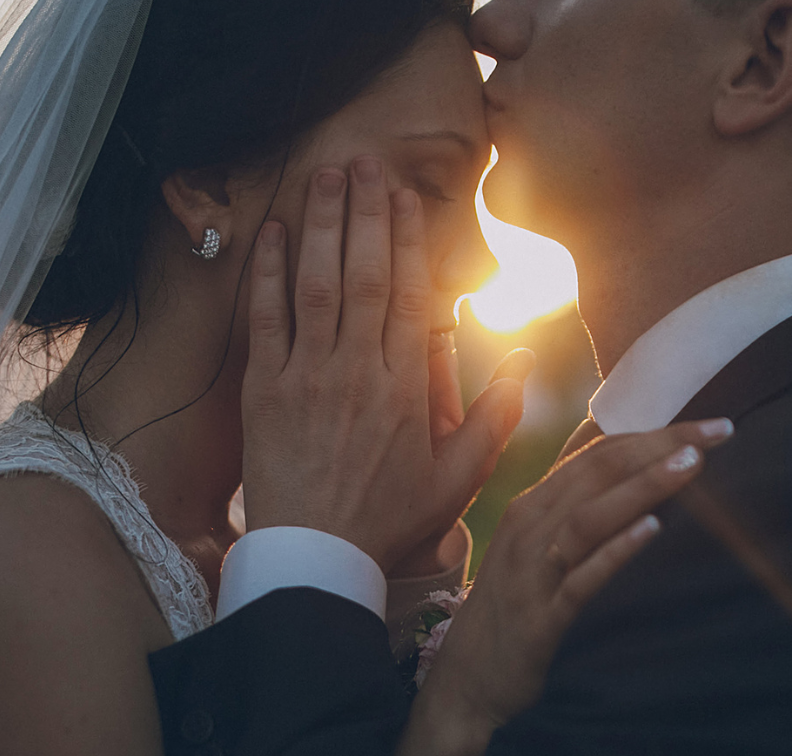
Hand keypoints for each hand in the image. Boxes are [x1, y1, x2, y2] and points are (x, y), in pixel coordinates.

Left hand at [240, 157, 527, 570]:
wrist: (316, 558)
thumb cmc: (388, 522)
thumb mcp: (457, 479)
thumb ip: (495, 417)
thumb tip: (527, 359)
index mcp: (406, 388)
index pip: (411, 294)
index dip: (408, 238)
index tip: (404, 195)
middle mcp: (357, 371)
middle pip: (366, 273)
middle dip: (366, 212)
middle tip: (363, 162)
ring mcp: (308, 377)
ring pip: (318, 284)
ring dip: (322, 225)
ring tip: (325, 176)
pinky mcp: (264, 390)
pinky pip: (266, 319)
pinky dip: (269, 273)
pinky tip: (274, 233)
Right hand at [391, 416, 735, 755]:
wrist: (464, 684)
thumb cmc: (509, 613)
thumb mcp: (537, 552)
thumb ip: (575, 512)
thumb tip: (626, 478)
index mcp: (533, 506)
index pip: (598, 453)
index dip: (653, 433)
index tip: (707, 425)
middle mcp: (529, 527)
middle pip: (599, 471)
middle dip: (660, 446)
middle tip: (718, 430)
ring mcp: (532, 571)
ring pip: (590, 514)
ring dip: (643, 485)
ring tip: (692, 465)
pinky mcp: (540, 617)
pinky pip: (581, 576)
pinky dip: (616, 549)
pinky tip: (653, 529)